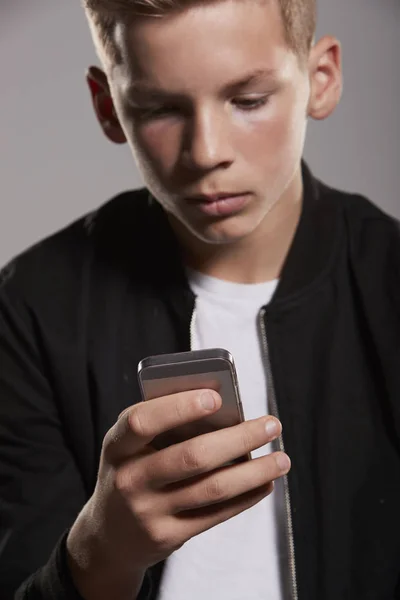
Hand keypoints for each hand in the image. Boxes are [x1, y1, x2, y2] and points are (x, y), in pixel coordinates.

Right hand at [67, 389, 289, 599]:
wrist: (109, 537)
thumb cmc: (130, 473)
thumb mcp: (129, 448)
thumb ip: (162, 427)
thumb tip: (223, 409)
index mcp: (117, 446)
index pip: (142, 421)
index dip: (179, 407)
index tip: (216, 397)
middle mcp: (129, 479)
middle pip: (192, 456)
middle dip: (239, 438)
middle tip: (271, 425)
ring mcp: (148, 511)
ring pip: (212, 488)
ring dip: (254, 471)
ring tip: (281, 458)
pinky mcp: (168, 536)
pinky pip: (215, 514)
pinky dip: (245, 497)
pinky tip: (264, 483)